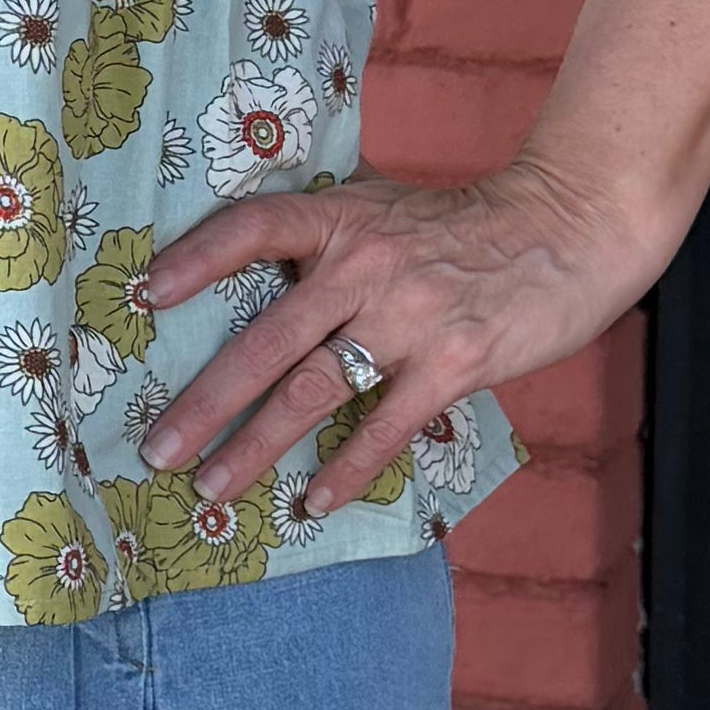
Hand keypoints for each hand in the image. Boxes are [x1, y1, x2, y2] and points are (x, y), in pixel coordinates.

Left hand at [140, 148, 656, 518]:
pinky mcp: (453, 362)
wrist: (566, 229)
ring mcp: (408, 316)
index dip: (195, 260)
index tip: (143, 297)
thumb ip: (326, 235)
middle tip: (154, 449)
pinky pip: (383, 426)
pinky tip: (311, 502)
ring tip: (211, 489)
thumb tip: (250, 268)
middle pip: (264, 339)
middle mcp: (365, 265)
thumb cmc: (465, 225)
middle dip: (203, 402)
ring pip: (311, 391)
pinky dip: (344, 469)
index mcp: (342, 219)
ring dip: (254, 448)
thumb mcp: (385, 207)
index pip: (252, 229)